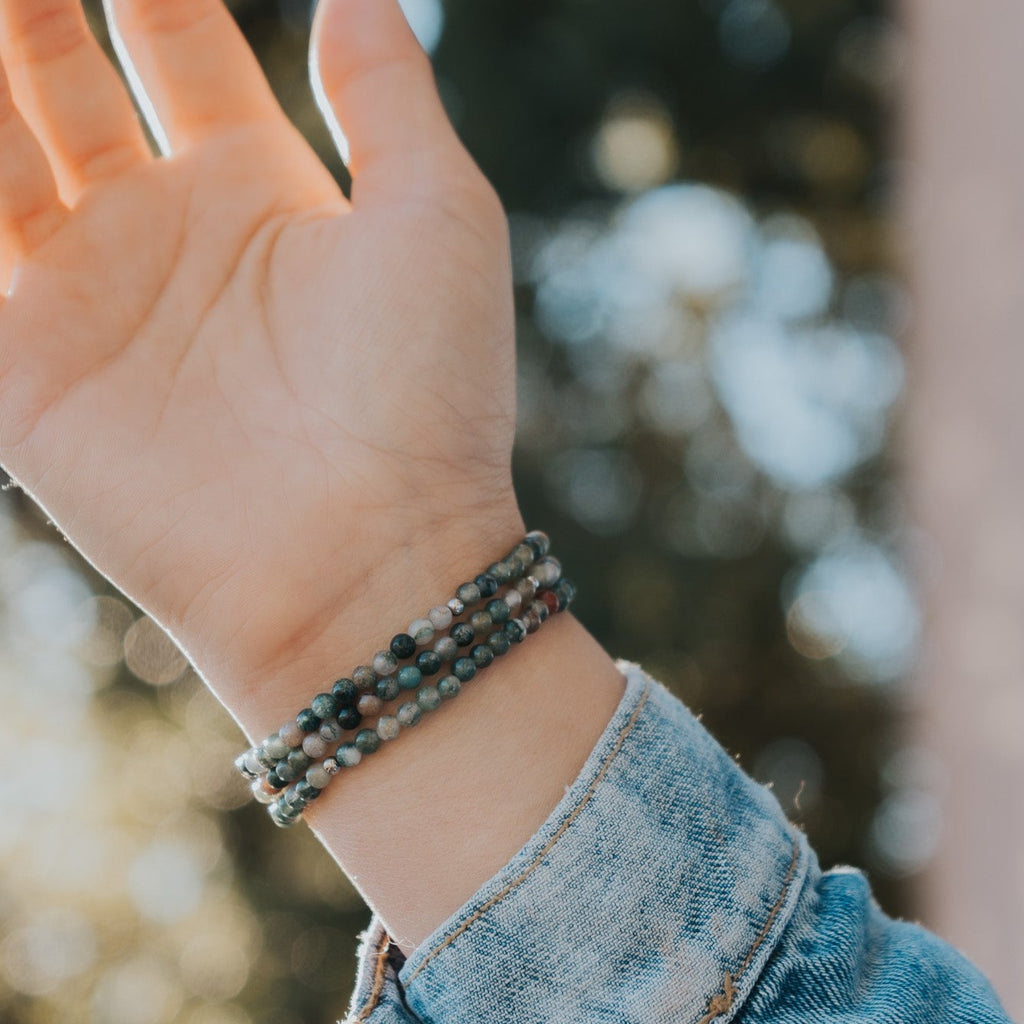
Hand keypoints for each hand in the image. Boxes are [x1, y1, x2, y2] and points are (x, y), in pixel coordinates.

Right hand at [0, 0, 521, 714]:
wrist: (371, 554)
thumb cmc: (425, 389)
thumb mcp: (437, 216)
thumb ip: (387, 94)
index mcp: (262, 191)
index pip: (176, 45)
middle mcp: (168, 235)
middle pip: (63, 81)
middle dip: (28, 11)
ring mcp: (89, 302)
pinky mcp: (27, 381)